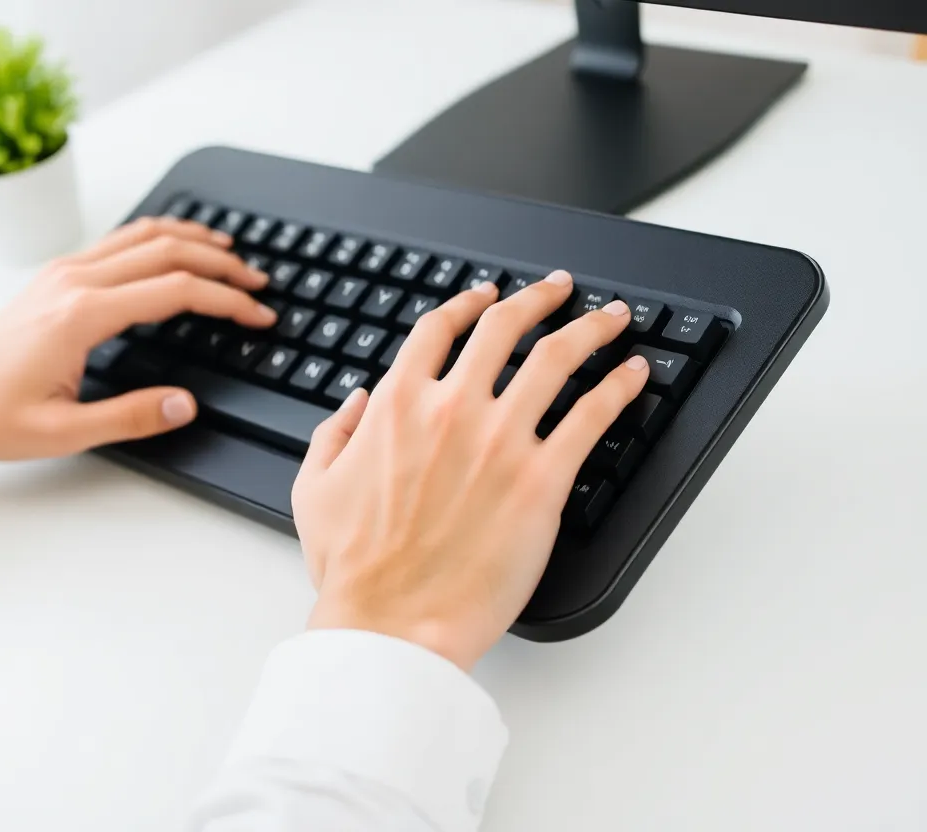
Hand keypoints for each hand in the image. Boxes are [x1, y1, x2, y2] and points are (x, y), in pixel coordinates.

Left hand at [0, 217, 274, 460]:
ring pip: (143, 234)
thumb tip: (185, 404)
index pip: (176, 291)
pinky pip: (119, 240)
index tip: (258, 315)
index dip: (227, 300)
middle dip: (222, 262)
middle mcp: (76, 281)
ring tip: (231, 252)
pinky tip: (176, 247)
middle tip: (258, 282)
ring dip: (193, 238)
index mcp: (83, 315)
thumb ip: (131, 417)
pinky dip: (159, 237)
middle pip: (167, 250)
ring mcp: (65, 271)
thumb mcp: (64, 432)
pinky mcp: (58, 274)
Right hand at [290, 272, 648, 670]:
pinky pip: (592, 416)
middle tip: (559, 289)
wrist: (391, 622)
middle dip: (538, 299)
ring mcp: (500, 440)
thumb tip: (356, 403)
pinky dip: (618, 387)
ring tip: (611, 317)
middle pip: (505, 327)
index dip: (467, 303)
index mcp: (397, 404)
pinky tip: (633, 375)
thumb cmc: (355, 567)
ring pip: (557, 358)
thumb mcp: (314, 488)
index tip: (485, 295)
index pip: (439, 329)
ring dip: (590, 327)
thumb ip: (333, 433)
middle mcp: (451, 408)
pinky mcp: (542, 480)